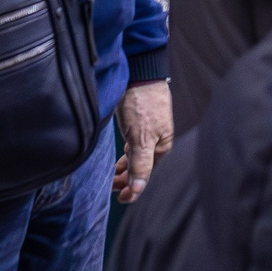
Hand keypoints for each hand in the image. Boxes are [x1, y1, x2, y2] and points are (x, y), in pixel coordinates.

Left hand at [112, 80, 172, 202]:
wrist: (138, 72)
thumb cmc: (142, 104)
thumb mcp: (141, 138)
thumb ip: (140, 164)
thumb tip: (139, 189)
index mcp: (162, 146)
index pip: (146, 174)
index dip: (134, 188)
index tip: (120, 198)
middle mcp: (156, 141)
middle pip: (141, 167)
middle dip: (126, 179)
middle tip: (110, 187)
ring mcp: (146, 132)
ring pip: (135, 157)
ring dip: (123, 169)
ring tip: (110, 178)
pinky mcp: (137, 123)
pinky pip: (131, 147)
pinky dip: (124, 157)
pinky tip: (116, 160)